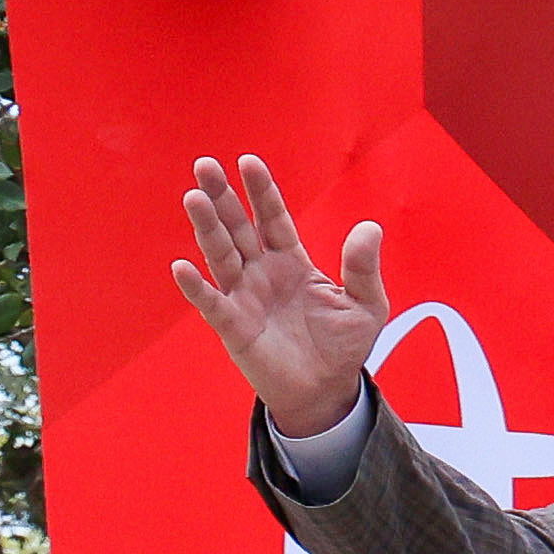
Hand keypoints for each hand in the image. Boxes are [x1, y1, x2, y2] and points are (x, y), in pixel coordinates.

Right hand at [166, 153, 387, 433]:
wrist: (327, 391)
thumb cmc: (343, 346)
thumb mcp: (365, 304)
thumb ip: (362, 267)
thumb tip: (370, 227)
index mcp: (291, 261)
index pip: (273, 219)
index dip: (261, 192)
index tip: (248, 162)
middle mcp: (261, 273)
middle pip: (238, 228)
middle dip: (223, 198)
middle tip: (205, 165)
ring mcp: (244, 297)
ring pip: (220, 255)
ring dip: (207, 228)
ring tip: (194, 198)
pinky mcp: (234, 327)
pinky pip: (212, 304)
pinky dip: (197, 287)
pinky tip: (183, 267)